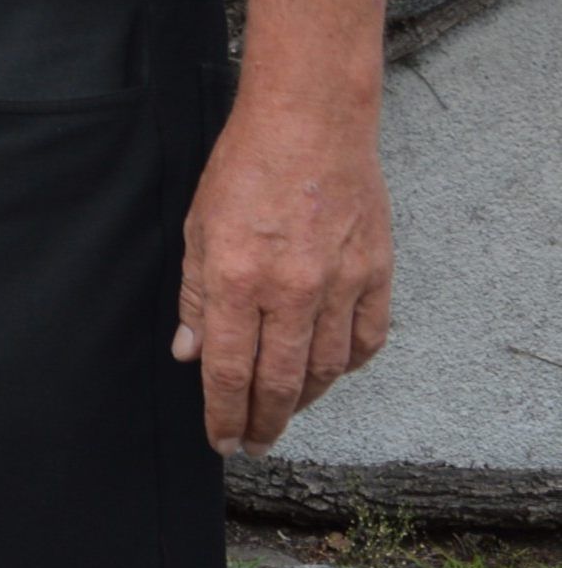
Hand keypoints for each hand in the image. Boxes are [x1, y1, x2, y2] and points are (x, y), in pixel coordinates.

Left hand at [176, 92, 391, 453]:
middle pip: (280, 382)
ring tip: (283, 412)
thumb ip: (196, 294)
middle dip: (264, 422)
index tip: (222, 442)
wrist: (310, 123)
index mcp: (238, 278)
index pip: (230, 371)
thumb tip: (191, 352)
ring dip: (304, 400)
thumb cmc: (245, 168)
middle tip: (253, 443)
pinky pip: (367, 341)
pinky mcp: (377, 276)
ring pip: (327, 370)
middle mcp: (292, 290)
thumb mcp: (199, 227)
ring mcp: (341, 285)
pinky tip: (329, 373)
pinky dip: (348, 366)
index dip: (224, 415)